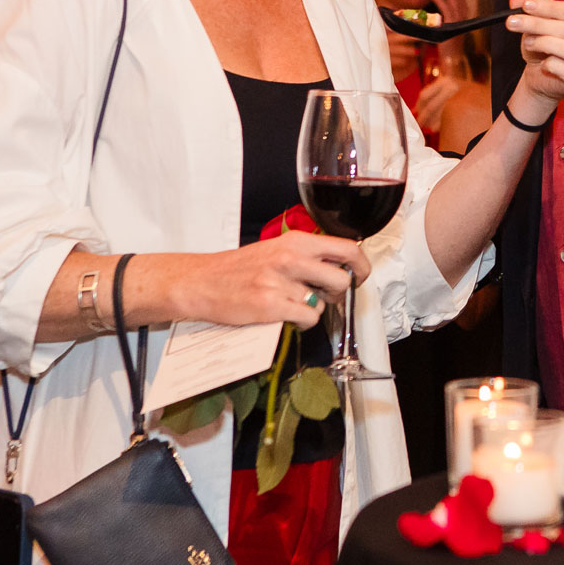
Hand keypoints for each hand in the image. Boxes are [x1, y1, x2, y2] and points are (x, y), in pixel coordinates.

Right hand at [181, 231, 369, 330]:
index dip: (362, 265)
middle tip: (327, 296)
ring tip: (296, 305)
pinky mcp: (271, 305)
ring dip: (315, 309)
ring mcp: (281, 282)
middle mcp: (291, 258)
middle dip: (340, 292)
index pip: (347, 248)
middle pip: (342, 279)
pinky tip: (288, 316)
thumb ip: (307, 256)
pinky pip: (307, 319)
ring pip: (323, 303)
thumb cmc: (238, 268)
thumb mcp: (276, 249)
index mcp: (296, 241)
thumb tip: (339, 268)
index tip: (360, 275)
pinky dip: (302, 322)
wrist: (202, 281)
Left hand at [414, 72, 464, 131]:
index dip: (418, 106)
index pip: (424, 95)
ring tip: (427, 126)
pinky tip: (434, 128)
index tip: (415, 112)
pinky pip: (446, 118)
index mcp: (444, 81)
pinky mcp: (463, 108)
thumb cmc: (456, 91)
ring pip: (438, 114)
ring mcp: (458, 98)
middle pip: (431, 106)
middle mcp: (451, 88)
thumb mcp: (444, 87)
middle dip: (423, 117)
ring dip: (430, 122)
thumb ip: (429, 96)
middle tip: (420, 124)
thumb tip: (413, 110)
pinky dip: (438, 125)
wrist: (478, 93)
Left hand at [505, 0, 563, 120]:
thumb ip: (528, 10)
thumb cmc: (545, 48)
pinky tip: (543, 63)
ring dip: (544, 43)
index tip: (526, 5)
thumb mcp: (536, 25)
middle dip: (538, 24)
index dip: (549, 7)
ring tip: (527, 42)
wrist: (542, 77)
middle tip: (513, 21)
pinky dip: (552, 65)